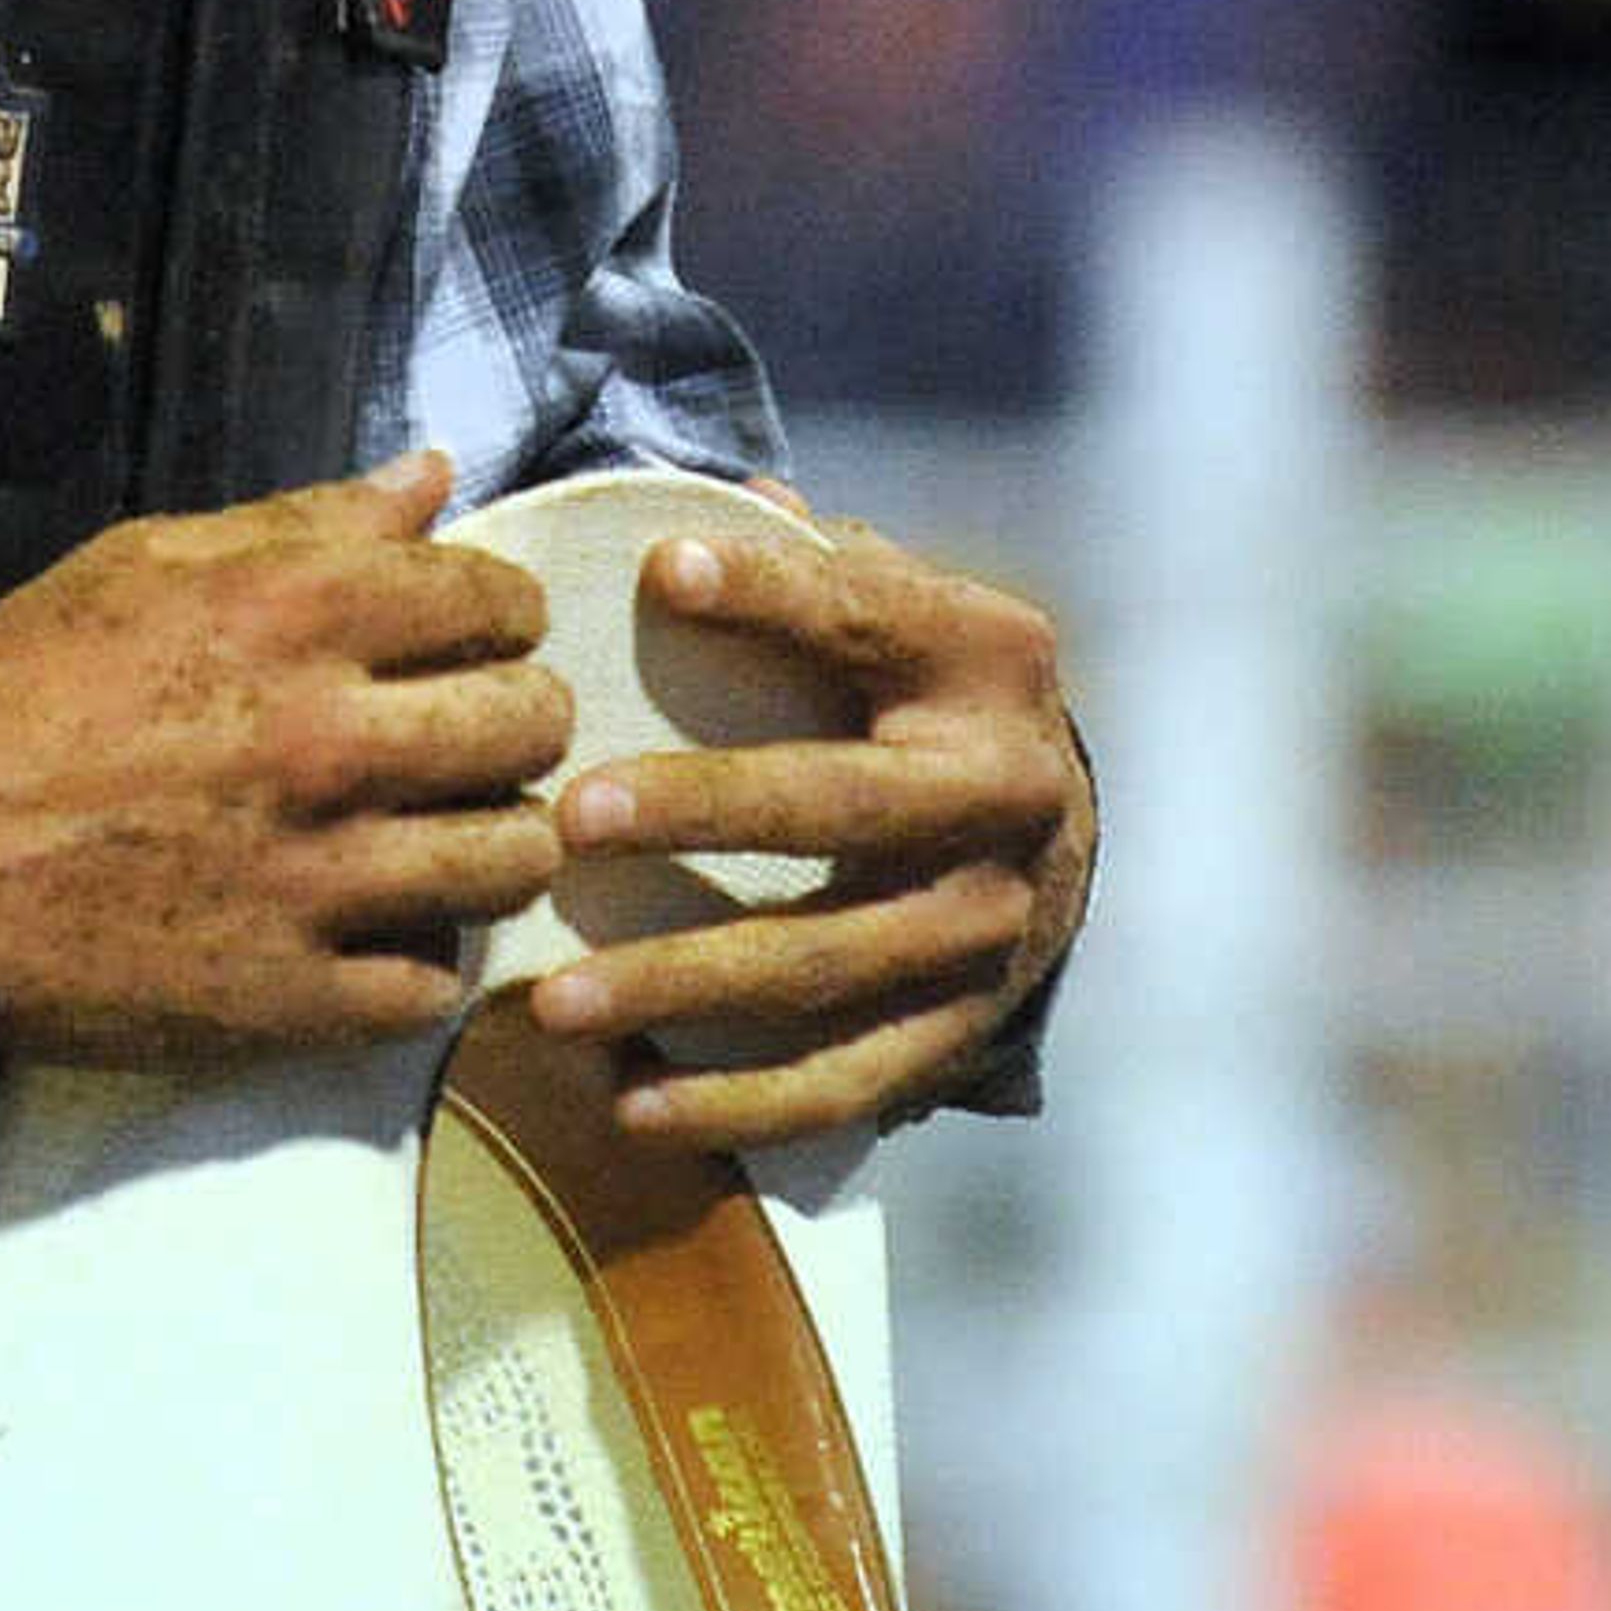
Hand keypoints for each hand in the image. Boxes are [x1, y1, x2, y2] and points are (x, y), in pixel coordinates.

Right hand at [0, 450, 575, 1060]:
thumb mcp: (149, 562)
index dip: (501, 616)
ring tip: (437, 840)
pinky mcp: (287, 999)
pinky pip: (434, 986)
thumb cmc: (18, 682)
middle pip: (533, 727)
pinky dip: (418, 959)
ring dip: (490, 845)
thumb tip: (433, 476)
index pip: (499, 600)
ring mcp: (315, 879)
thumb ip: (305, 521)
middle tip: (463, 742)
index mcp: (294, 611)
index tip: (468, 641)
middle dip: (516, 724)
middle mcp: (325, 738)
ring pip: (512, 862)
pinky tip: (372, 930)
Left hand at [524, 489, 1094, 1150]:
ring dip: (680, 985)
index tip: (665, 574)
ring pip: (823, 964)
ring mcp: (988, 925)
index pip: (869, 615)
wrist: (1056, 826)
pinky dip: (735, 1107)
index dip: (773, 593)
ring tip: (553, 999)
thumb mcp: (903, 598)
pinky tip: (629, 1104)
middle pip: (839, 804)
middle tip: (570, 819)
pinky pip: (844, 1083)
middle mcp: (1001, 791)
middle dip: (700, 811)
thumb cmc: (920, 683)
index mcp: (983, 661)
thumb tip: (709, 504)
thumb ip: (813, 557)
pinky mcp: (963, 1029)